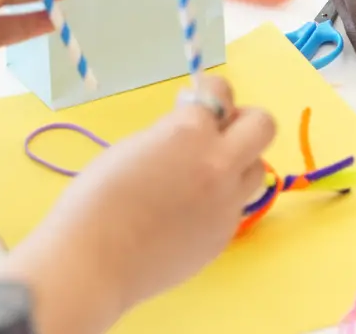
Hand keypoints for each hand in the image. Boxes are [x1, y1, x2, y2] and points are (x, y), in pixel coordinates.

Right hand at [5, 75, 275, 331]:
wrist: (93, 263)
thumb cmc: (95, 200)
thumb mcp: (132, 147)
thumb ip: (172, 133)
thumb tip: (191, 130)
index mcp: (190, 133)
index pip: (220, 93)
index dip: (209, 92)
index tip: (196, 101)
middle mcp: (219, 164)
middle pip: (262, 126)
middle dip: (242, 121)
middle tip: (215, 133)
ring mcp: (226, 204)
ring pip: (256, 169)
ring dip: (237, 163)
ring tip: (202, 174)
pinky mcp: (223, 236)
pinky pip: (234, 206)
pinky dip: (218, 200)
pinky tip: (186, 210)